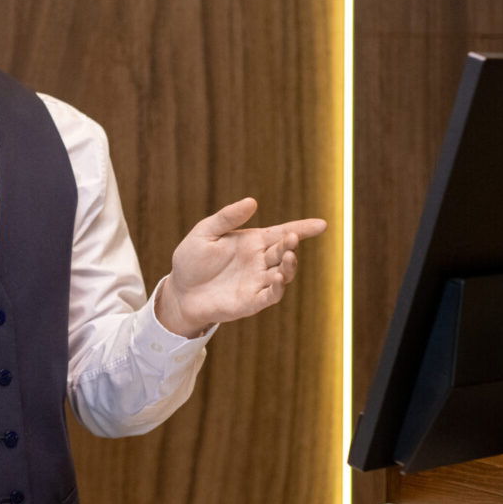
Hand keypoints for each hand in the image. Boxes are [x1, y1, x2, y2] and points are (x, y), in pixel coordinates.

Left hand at [155, 198, 327, 338]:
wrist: (180, 292)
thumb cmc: (191, 260)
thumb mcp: (205, 233)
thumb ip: (227, 218)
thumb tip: (252, 202)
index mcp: (252, 242)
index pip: (282, 232)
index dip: (303, 228)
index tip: (321, 224)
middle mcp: (259, 261)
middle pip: (284, 251)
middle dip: (291, 244)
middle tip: (291, 238)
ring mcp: (257, 282)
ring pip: (283, 274)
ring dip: (289, 266)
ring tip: (287, 256)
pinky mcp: (251, 301)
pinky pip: (270, 295)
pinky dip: (277, 288)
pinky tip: (278, 279)